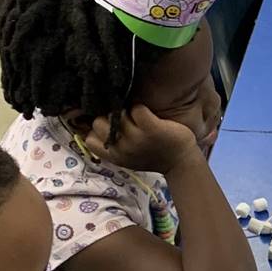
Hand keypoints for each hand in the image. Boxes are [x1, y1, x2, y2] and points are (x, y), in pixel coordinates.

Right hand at [81, 104, 198, 175]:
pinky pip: (137, 108)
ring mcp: (137, 138)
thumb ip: (113, 145)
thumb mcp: (128, 157)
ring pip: (118, 113)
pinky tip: (149, 116)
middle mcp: (123, 149)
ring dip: (127, 112)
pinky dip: (142, 108)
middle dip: (110, 117)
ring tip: (138, 119)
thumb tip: (93, 124)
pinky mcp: (152, 128)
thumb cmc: (153, 156)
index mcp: (115, 156)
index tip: (109, 129)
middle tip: (125, 120)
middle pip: (99, 122)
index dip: (97, 131)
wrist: (182, 162)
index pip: (90, 139)